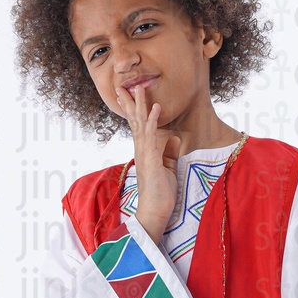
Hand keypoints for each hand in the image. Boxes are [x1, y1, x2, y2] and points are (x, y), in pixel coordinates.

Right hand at [114, 82, 178, 244]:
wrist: (154, 212)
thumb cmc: (161, 194)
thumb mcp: (168, 168)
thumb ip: (169, 153)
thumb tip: (173, 137)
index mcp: (145, 152)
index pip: (138, 126)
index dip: (134, 110)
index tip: (129, 95)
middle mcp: (141, 150)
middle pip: (135, 121)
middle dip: (131, 102)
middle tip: (124, 85)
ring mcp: (144, 154)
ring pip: (140, 124)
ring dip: (140, 105)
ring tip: (140, 87)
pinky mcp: (151, 160)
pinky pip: (151, 136)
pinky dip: (153, 120)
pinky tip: (156, 107)